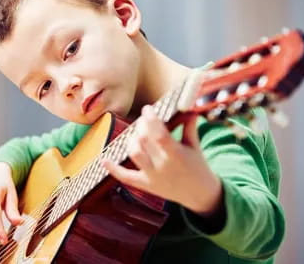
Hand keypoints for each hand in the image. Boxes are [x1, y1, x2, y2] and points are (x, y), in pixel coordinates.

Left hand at [102, 105, 222, 216]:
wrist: (199, 195)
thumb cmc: (198, 167)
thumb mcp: (195, 146)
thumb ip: (189, 126)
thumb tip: (187, 107)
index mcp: (177, 155)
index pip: (160, 135)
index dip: (151, 120)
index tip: (147, 109)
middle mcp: (163, 166)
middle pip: (144, 141)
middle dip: (141, 126)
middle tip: (143, 120)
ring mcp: (153, 177)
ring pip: (134, 154)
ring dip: (131, 140)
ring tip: (137, 133)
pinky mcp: (146, 185)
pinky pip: (126, 177)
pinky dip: (113, 169)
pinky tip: (104, 159)